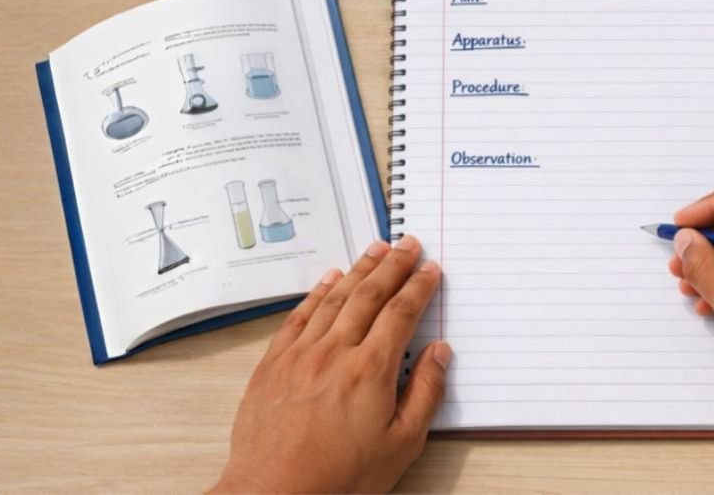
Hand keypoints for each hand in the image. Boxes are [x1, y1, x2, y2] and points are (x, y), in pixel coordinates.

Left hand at [213, 235, 450, 492]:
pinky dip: (316, 293)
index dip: (419, 286)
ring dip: (358, 268)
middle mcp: (335, 353)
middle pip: (369, 294)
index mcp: (371, 370)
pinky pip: (298, 316)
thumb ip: (426, 393)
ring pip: (333, 298)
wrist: (275, 494)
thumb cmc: (339, 477)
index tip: (430, 269)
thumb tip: (440, 354)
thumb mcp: (402, 444)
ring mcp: (300, 355)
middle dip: (392, 265)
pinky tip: (328, 280)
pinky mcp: (273, 365)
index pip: (401, 313)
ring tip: (375, 249)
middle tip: (407, 244)